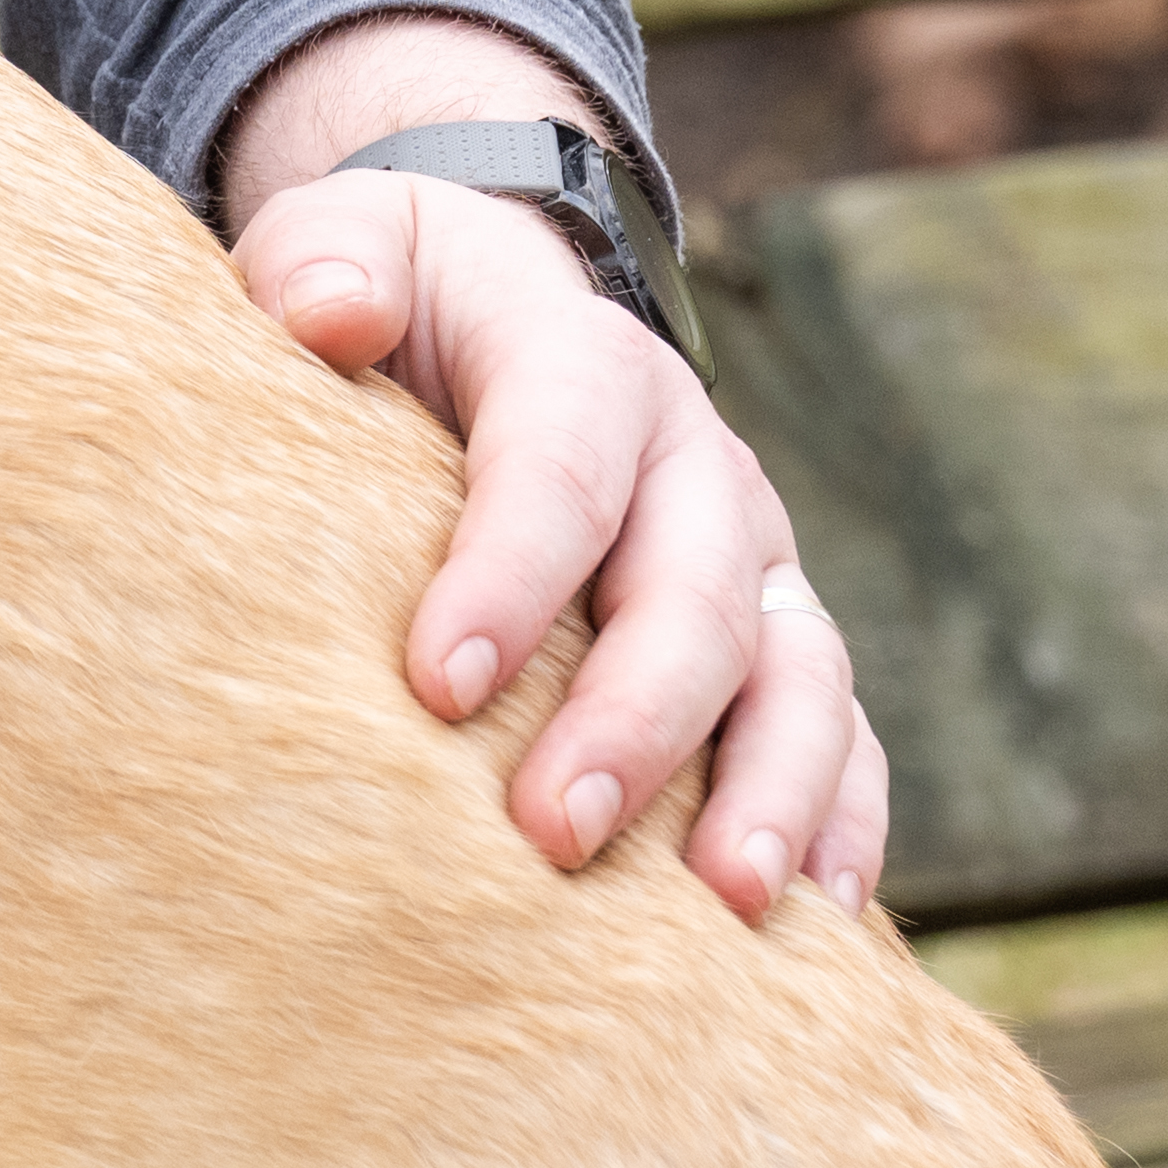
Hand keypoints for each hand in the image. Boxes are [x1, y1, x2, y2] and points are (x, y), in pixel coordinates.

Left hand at [231, 123, 889, 920]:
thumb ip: (324, 261)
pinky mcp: (782, 642)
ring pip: (800, 676)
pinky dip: (840, 824)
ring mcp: (756, 560)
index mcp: (585, 361)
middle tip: (555, 832)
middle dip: (634, 717)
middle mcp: (695, 466)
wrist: (494, 309)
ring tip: (722, 907)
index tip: (437, 684)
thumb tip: (328, 313)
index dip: (510, 572)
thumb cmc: (396, 297)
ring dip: (770, 792)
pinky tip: (812, 925)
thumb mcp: (348, 242)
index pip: (560, 466)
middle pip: (694, 593)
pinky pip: (843, 739)